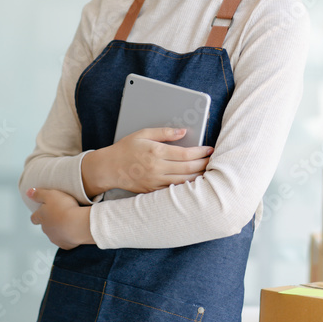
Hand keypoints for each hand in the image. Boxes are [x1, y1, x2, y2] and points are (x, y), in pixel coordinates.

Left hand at [27, 188, 93, 249]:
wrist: (78, 224)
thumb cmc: (64, 208)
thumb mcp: (50, 195)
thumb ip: (39, 194)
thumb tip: (28, 192)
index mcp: (41, 217)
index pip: (34, 218)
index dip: (37, 215)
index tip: (41, 212)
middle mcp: (46, 229)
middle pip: (45, 226)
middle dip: (50, 222)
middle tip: (59, 215)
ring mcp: (55, 238)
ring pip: (54, 234)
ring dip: (59, 229)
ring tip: (69, 222)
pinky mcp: (65, 245)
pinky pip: (65, 241)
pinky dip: (68, 236)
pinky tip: (75, 231)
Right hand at [81, 127, 213, 196]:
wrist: (109, 168)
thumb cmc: (126, 148)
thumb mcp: (143, 133)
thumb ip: (164, 132)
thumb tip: (183, 131)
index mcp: (156, 152)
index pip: (186, 154)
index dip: (201, 152)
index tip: (209, 149)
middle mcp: (157, 168)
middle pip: (188, 168)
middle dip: (204, 164)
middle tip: (213, 159)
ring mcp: (155, 181)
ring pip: (183, 181)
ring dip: (198, 176)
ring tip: (207, 170)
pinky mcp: (153, 190)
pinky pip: (174, 189)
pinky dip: (186, 185)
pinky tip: (193, 180)